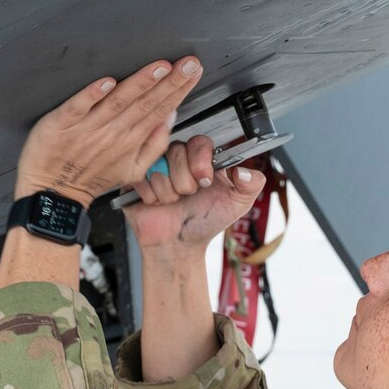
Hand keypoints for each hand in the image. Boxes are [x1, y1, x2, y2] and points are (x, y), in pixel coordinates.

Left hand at [13, 56, 203, 206]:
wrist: (54, 192)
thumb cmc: (91, 177)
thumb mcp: (132, 170)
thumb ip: (154, 144)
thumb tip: (170, 117)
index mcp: (131, 139)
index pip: (161, 110)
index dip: (179, 90)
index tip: (193, 71)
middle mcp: (114, 132)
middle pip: (146, 102)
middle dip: (170, 82)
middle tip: (187, 64)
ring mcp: (89, 127)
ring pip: (119, 101)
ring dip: (140, 83)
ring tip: (159, 68)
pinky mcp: (63, 124)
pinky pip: (79, 107)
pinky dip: (93, 95)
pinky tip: (108, 82)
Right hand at [123, 135, 266, 252]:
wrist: (179, 246)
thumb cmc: (205, 223)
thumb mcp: (237, 204)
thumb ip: (251, 185)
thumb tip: (244, 171)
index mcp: (203, 159)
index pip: (200, 141)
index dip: (200, 160)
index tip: (205, 181)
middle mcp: (179, 159)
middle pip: (177, 150)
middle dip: (185, 181)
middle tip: (188, 196)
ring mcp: (156, 167)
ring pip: (158, 165)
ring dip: (169, 192)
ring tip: (173, 202)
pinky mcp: (136, 178)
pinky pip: (140, 177)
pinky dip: (151, 196)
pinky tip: (157, 203)